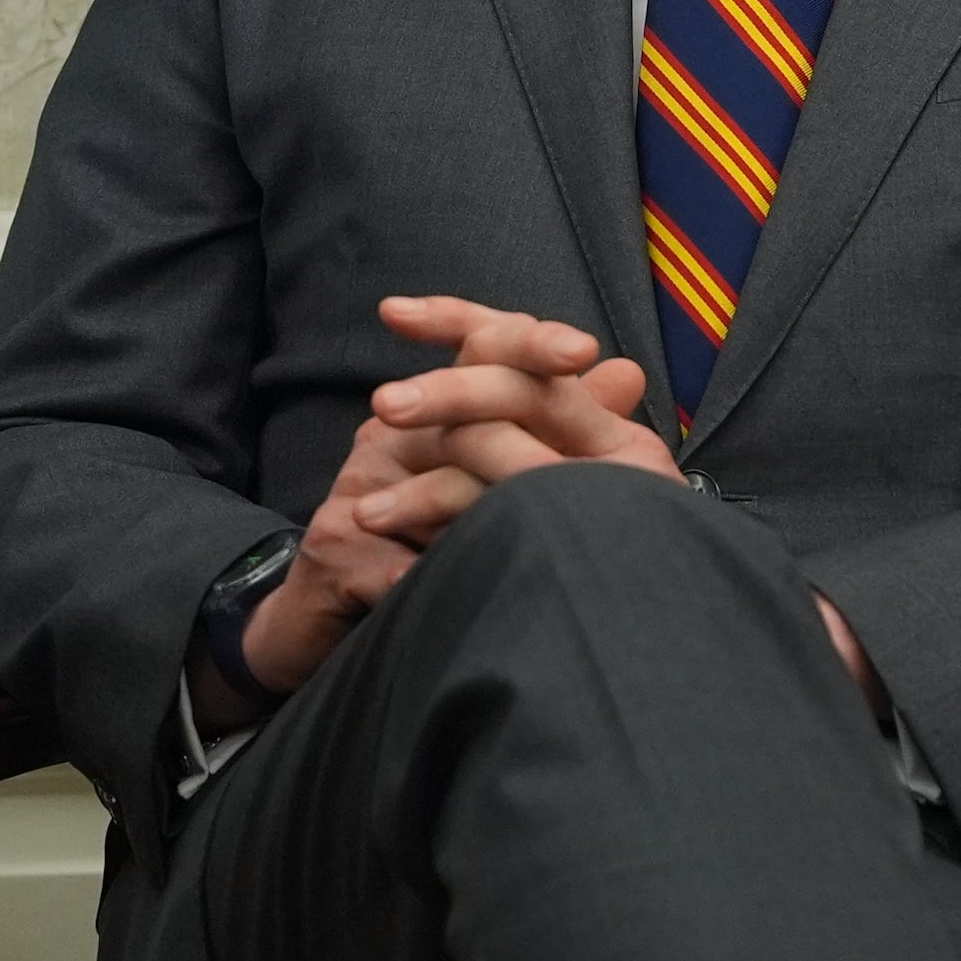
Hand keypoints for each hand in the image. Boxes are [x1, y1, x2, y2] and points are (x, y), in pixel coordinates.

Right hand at [224, 299, 677, 702]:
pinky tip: (443, 588)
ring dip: (479, 509)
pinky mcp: (335, 547)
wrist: (331, 618)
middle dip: (508, 397)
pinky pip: (386, 559)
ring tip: (528, 522)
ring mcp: (360, 486)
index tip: (582, 349)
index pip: (482, 345)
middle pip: (454, 399)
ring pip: (430, 484)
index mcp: (438, 409)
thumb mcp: (502, 477)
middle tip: (562, 413)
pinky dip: (418, 574)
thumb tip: (629, 372)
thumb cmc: (432, 539)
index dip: (530, 342)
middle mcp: (395, 433)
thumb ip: (562, 423)